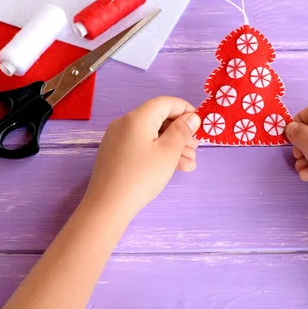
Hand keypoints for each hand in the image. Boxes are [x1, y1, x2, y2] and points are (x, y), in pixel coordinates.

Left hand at [85, 96, 200, 215]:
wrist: (108, 205)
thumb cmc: (142, 176)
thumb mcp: (168, 152)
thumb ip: (182, 131)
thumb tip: (191, 117)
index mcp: (137, 118)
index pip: (165, 103)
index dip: (185, 110)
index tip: (199, 124)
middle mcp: (125, 123)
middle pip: (158, 119)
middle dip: (180, 132)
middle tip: (196, 147)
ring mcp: (118, 139)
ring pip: (151, 135)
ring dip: (172, 146)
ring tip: (190, 163)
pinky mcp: (116, 154)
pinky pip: (142, 146)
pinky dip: (158, 153)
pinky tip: (174, 167)